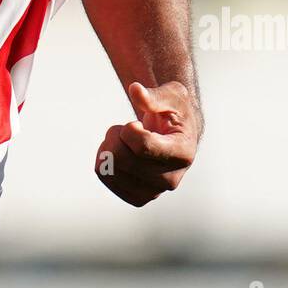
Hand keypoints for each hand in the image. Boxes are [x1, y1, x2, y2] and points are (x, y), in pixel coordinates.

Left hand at [93, 81, 198, 206]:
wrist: (176, 134)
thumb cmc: (175, 111)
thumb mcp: (173, 95)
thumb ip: (155, 95)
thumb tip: (135, 90)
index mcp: (183, 154)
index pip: (142, 147)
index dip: (129, 130)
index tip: (135, 123)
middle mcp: (171, 179)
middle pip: (122, 159)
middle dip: (115, 135)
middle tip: (125, 127)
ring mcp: (154, 192)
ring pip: (109, 170)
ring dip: (108, 147)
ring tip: (123, 141)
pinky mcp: (138, 197)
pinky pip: (105, 177)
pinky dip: (104, 160)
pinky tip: (119, 154)